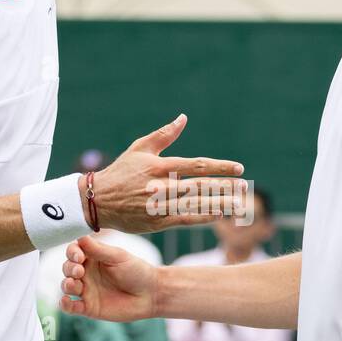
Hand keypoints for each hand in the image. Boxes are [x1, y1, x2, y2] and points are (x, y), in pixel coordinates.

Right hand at [60, 236, 157, 321]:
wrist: (151, 294)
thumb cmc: (137, 271)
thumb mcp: (118, 257)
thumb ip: (98, 249)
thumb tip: (80, 236)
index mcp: (93, 257)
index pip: (74, 251)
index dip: (72, 252)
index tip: (78, 256)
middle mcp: (87, 273)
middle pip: (67, 268)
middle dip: (69, 268)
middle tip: (79, 270)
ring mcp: (86, 290)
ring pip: (67, 286)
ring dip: (67, 284)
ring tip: (75, 284)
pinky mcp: (88, 307)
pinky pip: (70, 307)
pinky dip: (65, 305)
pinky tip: (66, 301)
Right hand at [90, 114, 246, 233]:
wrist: (97, 200)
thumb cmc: (121, 172)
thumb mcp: (140, 148)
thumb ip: (164, 135)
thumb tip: (183, 118)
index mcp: (160, 166)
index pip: (197, 165)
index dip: (220, 167)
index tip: (238, 168)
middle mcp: (162, 185)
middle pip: (201, 185)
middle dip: (225, 186)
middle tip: (244, 186)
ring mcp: (160, 205)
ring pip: (196, 204)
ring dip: (219, 203)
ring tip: (238, 202)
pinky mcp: (157, 222)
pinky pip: (185, 220)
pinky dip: (203, 217)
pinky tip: (218, 215)